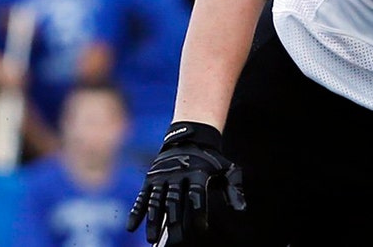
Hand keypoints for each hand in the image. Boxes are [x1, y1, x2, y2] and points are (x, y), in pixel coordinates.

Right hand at [127, 121, 246, 244]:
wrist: (191, 137)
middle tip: (177, 241)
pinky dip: (136, 211)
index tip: (202, 229)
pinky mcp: (150, 178)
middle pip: (175, 201)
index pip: (197, 195)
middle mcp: (178, 175)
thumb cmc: (212, 160)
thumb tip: (241, 209)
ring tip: (152, 240)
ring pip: (156, 201)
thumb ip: (234, 189)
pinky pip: (142, 196)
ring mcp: (162, 176)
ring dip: (153, 221)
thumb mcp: (227, 169)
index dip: (199, 212)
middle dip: (175, 221)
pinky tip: (131, 227)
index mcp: (197, 172)